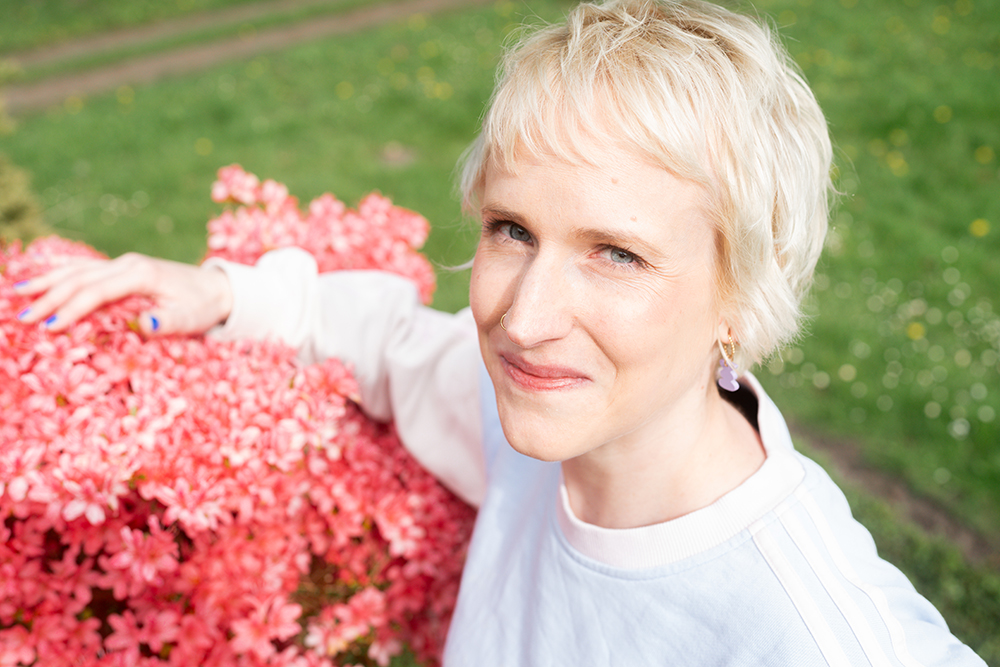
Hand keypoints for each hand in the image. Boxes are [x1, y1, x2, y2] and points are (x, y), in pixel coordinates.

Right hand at [13, 253, 232, 335]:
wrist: (217, 288)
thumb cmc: (203, 306)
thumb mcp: (191, 319)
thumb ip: (169, 323)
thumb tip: (147, 326)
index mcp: (142, 275)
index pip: (98, 292)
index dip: (72, 309)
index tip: (49, 327)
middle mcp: (128, 264)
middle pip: (81, 278)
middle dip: (50, 297)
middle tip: (22, 317)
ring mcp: (124, 263)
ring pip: (78, 269)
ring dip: (48, 281)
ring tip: (17, 291)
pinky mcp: (123, 268)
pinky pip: (86, 267)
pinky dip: (61, 271)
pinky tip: (41, 274)